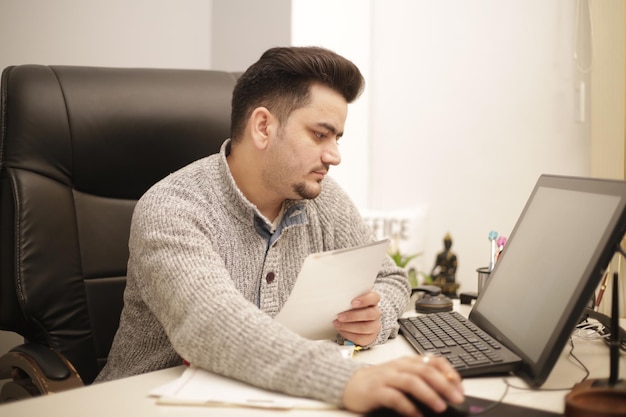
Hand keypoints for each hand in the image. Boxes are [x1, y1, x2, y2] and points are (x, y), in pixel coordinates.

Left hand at [334, 290, 381, 345]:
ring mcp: (374, 326)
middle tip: (340, 316)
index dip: (364, 300)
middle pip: (370, 314)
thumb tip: (336, 298)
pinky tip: (341, 330)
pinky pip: (361, 338)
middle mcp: (375, 313)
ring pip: (365, 328)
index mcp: (373, 300)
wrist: (355, 320)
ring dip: (349, 326)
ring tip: (337, 324)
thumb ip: (347, 297)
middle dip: (353, 316)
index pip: (374, 298)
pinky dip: (349, 334)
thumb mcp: (350, 299)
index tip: (352, 303)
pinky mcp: (370, 337)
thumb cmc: (351, 307)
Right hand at [342, 355, 463, 415]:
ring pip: (411, 381)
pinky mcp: (376, 391)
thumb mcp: (402, 376)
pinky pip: (394, 397)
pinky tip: (417, 415)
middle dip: (443, 384)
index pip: (432, 360)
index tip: (460, 386)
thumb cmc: (379, 381)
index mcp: (407, 361)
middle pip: (424, 370)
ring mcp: (386, 377)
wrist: (350, 384)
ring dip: (428, 394)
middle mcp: (398, 366)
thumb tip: (449, 389)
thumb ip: (421, 378)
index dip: (449, 371)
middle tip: (456, 398)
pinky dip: (408, 406)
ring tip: (440, 406)